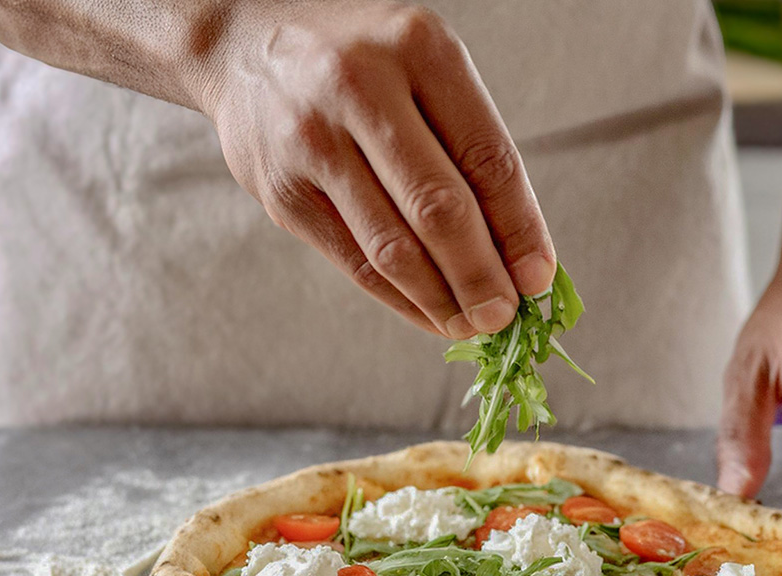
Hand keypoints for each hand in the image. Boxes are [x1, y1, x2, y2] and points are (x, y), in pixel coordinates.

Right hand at [198, 1, 554, 337]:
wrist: (242, 45)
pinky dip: (400, 300)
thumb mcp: (422, 66)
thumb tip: (518, 250)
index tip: (539, 278)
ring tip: (473, 324)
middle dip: (482, 277)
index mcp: (418, 49)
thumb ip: (467, 141)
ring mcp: (313, 143)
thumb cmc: (360, 62)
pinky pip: (354, 263)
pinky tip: (430, 314)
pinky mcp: (282, 192)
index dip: (520, 229)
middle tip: (505, 316)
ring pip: (393, 248)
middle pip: (438, 210)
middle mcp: (361, 89)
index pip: (486, 158)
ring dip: (443, 301)